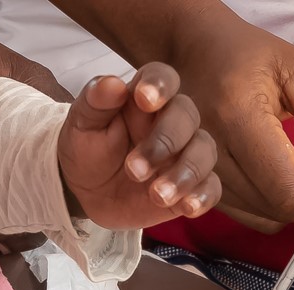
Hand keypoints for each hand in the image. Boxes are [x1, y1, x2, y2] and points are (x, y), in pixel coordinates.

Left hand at [59, 69, 221, 229]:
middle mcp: (172, 122)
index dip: (160, 85)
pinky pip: (211, 187)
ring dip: (185, 173)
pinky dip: (203, 197)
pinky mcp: (192, 186)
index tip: (145, 100)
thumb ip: (95, 102)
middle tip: (133, 170)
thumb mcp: (81, 125)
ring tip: (156, 195)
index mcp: (146, 99)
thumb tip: (112, 83)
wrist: (88, 194)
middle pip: (188, 116)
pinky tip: (186, 208)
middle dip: (165, 141)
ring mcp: (185, 154)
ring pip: (204, 152)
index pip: (164, 78)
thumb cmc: (87, 151)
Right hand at [168, 13, 293, 231]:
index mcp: (236, 115)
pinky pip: (249, 213)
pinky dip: (281, 205)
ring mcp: (199, 172)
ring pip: (266, 215)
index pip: (287, 186)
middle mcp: (211, 151)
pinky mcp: (199, 183)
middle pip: (279, 206)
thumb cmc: (244, 52)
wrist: (188, 50)